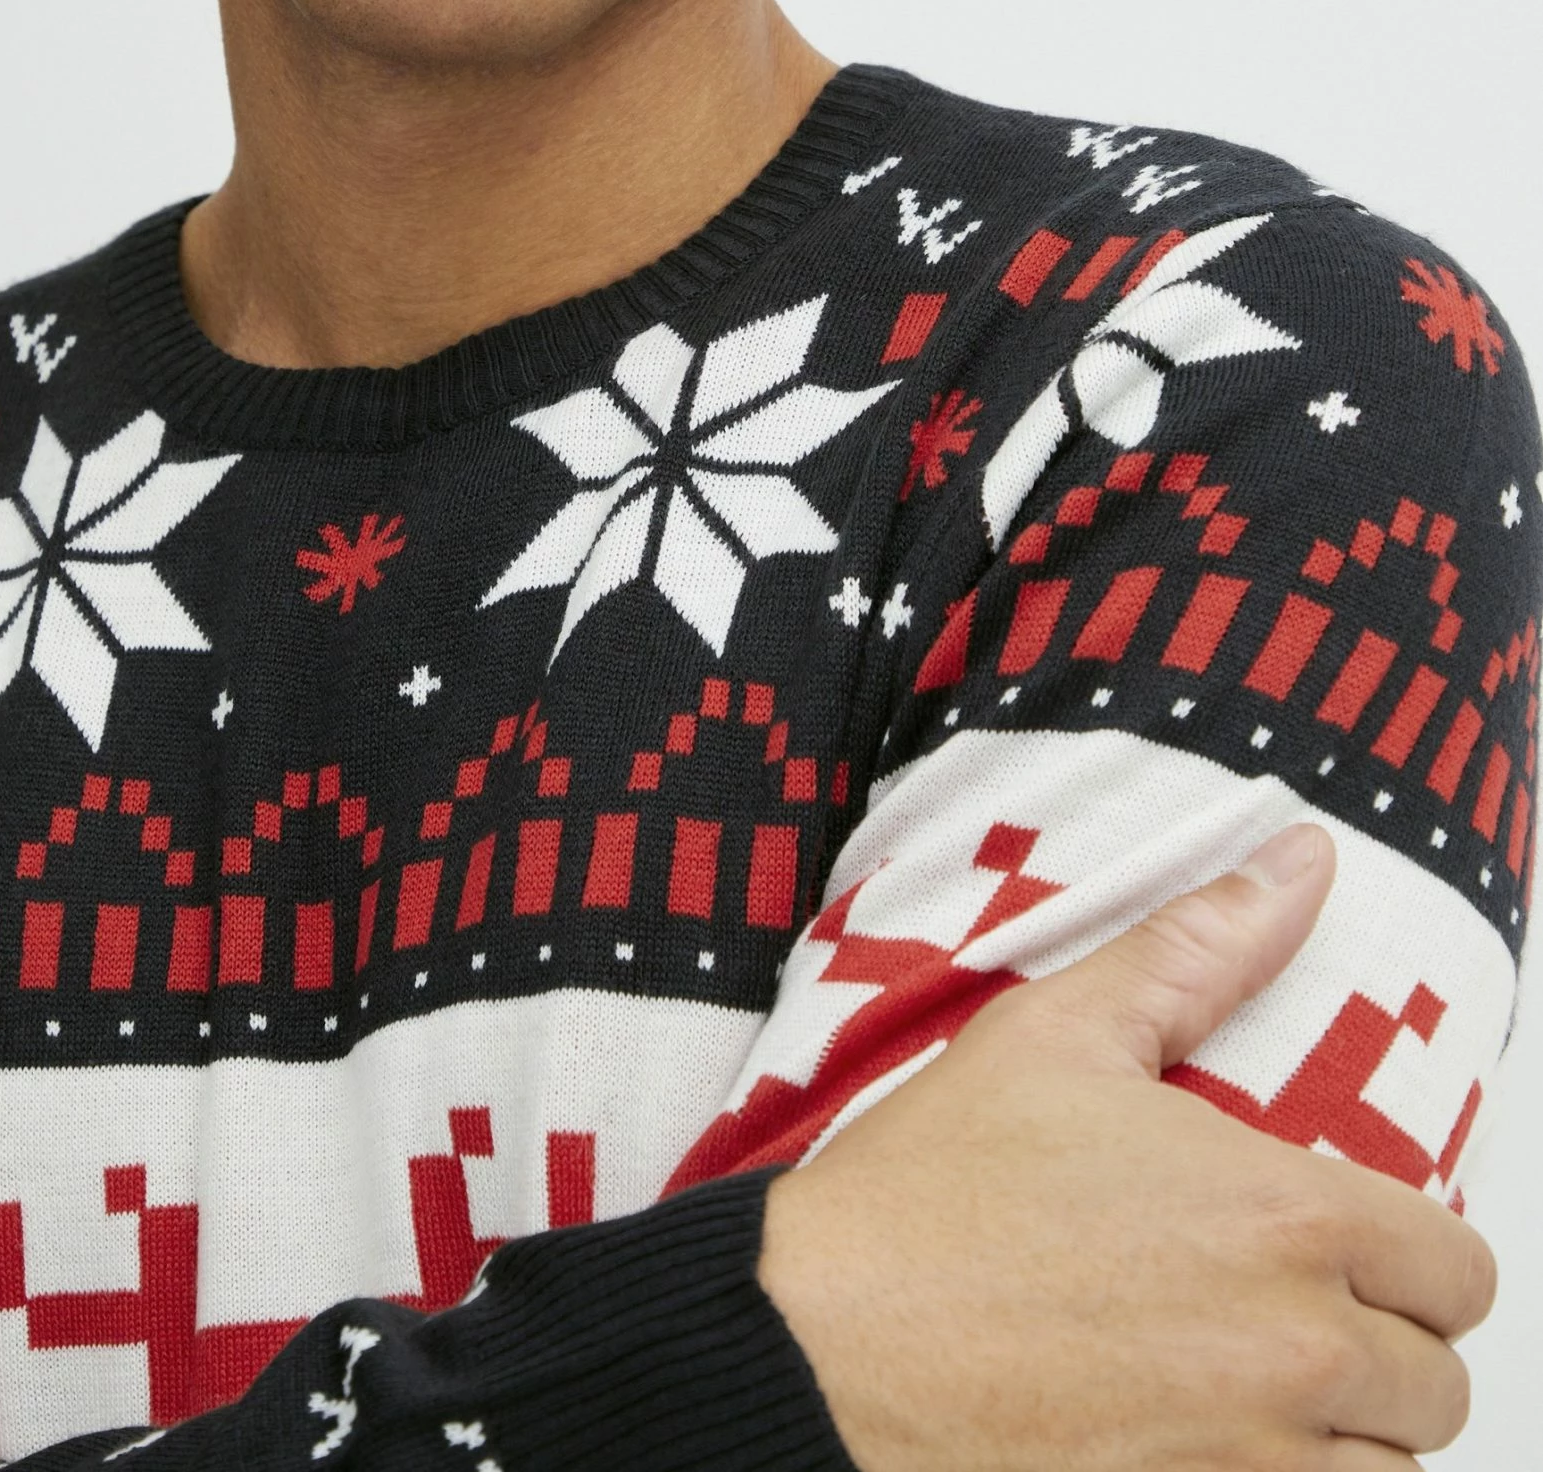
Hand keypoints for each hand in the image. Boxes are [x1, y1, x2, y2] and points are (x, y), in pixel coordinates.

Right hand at [758, 823, 1495, 1469]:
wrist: (818, 1347)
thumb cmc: (930, 1194)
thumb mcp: (1059, 1034)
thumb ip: (1200, 948)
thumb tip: (1304, 864)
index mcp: (1284, 1219)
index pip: (1457, 1272)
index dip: (1410, 1257)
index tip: (1346, 1252)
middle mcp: (1294, 1355)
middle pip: (1432, 1390)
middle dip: (1377, 1352)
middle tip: (1282, 1316)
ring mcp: (1248, 1469)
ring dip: (1339, 1443)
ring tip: (1247, 1391)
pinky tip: (1208, 1447)